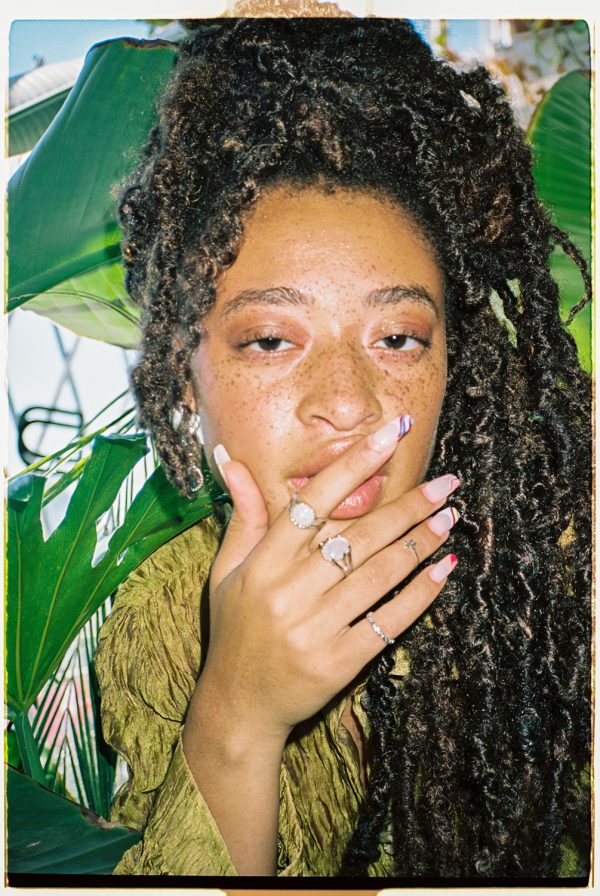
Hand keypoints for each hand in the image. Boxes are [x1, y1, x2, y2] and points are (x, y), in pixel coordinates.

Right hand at [197, 418, 458, 744]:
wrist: (238, 704)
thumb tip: (232, 458)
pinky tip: (443, 570)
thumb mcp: (227, 569)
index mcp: (263, 563)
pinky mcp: (339, 662)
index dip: (354, 464)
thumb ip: (243, 514)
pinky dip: (419, 594)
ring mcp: (315, 629)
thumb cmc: (235, 627)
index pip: (314, 501)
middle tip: (445, 483)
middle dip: (408, 505)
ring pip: (378, 574)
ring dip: (419, 543)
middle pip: (359, 536)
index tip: (390, 434)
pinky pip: (388, 622)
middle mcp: (289, 592)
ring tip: (449, 517)